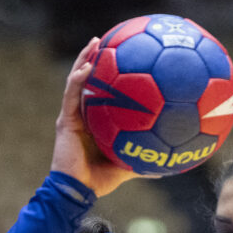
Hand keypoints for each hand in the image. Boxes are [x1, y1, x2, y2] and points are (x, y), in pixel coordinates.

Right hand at [50, 38, 140, 197]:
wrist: (78, 192)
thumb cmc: (99, 181)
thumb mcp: (127, 166)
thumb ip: (143, 161)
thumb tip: (168, 165)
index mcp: (94, 122)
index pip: (100, 92)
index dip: (108, 75)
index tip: (122, 57)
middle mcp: (82, 115)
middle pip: (88, 80)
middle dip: (95, 58)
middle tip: (107, 40)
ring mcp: (72, 116)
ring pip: (76, 81)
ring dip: (85, 60)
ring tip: (96, 42)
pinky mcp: (64, 121)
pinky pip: (70, 95)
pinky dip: (77, 80)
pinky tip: (86, 68)